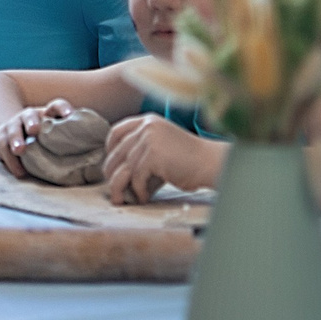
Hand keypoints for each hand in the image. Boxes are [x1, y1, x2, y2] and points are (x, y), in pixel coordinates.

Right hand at [0, 97, 78, 165]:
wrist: (8, 132)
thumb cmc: (43, 137)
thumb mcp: (55, 133)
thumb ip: (72, 140)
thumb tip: (101, 158)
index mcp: (46, 114)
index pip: (55, 105)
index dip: (62, 109)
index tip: (70, 115)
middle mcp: (28, 117)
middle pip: (29, 114)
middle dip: (32, 121)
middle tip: (36, 129)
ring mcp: (13, 126)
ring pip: (13, 129)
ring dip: (17, 139)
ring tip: (21, 150)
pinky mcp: (0, 139)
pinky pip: (3, 149)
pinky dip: (11, 161)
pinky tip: (19, 172)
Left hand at [103, 115, 221, 201]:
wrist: (210, 163)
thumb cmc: (188, 160)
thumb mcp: (161, 147)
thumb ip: (140, 152)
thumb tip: (115, 174)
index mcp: (148, 120)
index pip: (117, 131)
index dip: (109, 150)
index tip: (112, 165)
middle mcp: (147, 126)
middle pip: (117, 151)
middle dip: (111, 173)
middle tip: (114, 190)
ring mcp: (150, 138)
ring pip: (124, 166)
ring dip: (121, 186)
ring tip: (123, 198)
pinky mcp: (154, 154)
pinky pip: (136, 176)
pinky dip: (138, 190)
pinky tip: (144, 197)